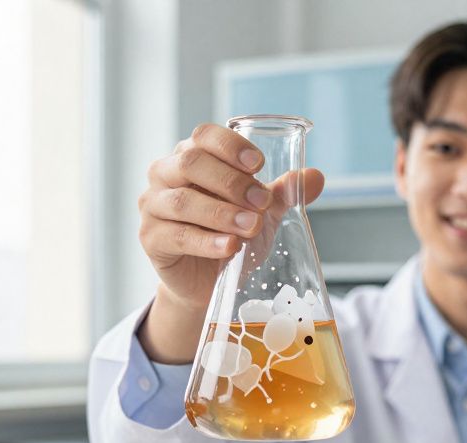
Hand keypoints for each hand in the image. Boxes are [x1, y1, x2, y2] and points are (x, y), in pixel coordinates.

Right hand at [136, 123, 324, 360]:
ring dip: (222, 213)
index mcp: (191, 157)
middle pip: (191, 163)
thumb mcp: (260, 212)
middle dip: (231, 182)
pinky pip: (176, 236)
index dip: (230, 146)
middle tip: (261, 203)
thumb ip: (282, 193)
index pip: (203, 136)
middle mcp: (165, 175)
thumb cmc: (230, 235)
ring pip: (183, 201)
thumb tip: (315, 176)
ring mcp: (153, 207)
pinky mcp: (151, 239)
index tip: (259, 165)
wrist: (208, 282)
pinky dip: (207, 241)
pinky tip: (229, 247)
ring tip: (250, 227)